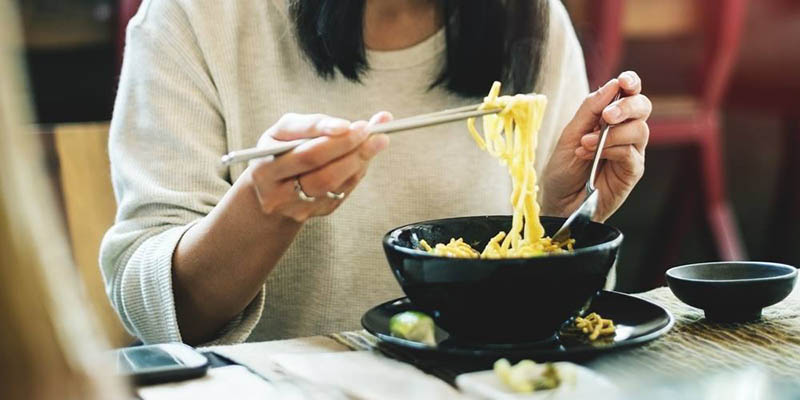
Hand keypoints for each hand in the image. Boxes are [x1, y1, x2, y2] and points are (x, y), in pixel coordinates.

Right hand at [247, 112, 391, 222]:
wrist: (269, 192)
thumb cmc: (278, 152)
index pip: (304, 155)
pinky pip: (344, 190)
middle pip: (323, 174)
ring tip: (377, 140)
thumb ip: (311, 125)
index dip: (330, 140)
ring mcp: (300, 208)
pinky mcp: (319, 212)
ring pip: (336, 185)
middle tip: (371, 130)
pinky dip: (358, 170)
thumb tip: (346, 125)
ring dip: (360, 160)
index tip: (351, 125)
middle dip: (351, 149)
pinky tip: (365, 155)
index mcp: (266, 170)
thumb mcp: (282, 132)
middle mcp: (280, 195)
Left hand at [541, 71, 650, 221]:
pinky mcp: (632, 171)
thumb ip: (590, 110)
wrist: (558, 202)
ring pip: (639, 130)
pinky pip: (631, 153)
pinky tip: (590, 155)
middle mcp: (625, 132)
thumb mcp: (570, 134)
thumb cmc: (563, 170)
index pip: (628, 94)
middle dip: (627, 106)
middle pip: (642, 107)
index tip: (624, 82)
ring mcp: (631, 152)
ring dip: (612, 133)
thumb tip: (612, 85)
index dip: (631, 83)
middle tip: (607, 115)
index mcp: (609, 118)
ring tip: (585, 144)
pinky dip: (611, 149)